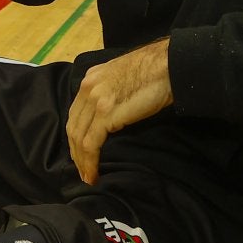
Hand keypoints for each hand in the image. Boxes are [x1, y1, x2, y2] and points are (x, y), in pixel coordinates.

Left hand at [66, 39, 173, 183]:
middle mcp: (88, 88)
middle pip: (73, 126)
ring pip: (79, 137)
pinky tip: (93, 173)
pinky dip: (90, 161)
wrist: (168, 65)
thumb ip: (112, 92)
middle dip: (75, 151)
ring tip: (88, 177)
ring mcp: (95, 100)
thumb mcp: (124, 78)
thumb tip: (113, 114)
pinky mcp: (106, 113)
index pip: (76, 112)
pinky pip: (91, 143)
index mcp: (91, 78)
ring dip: (82, 161)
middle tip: (82, 170)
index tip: (80, 152)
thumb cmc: (155, 72)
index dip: (76, 135)